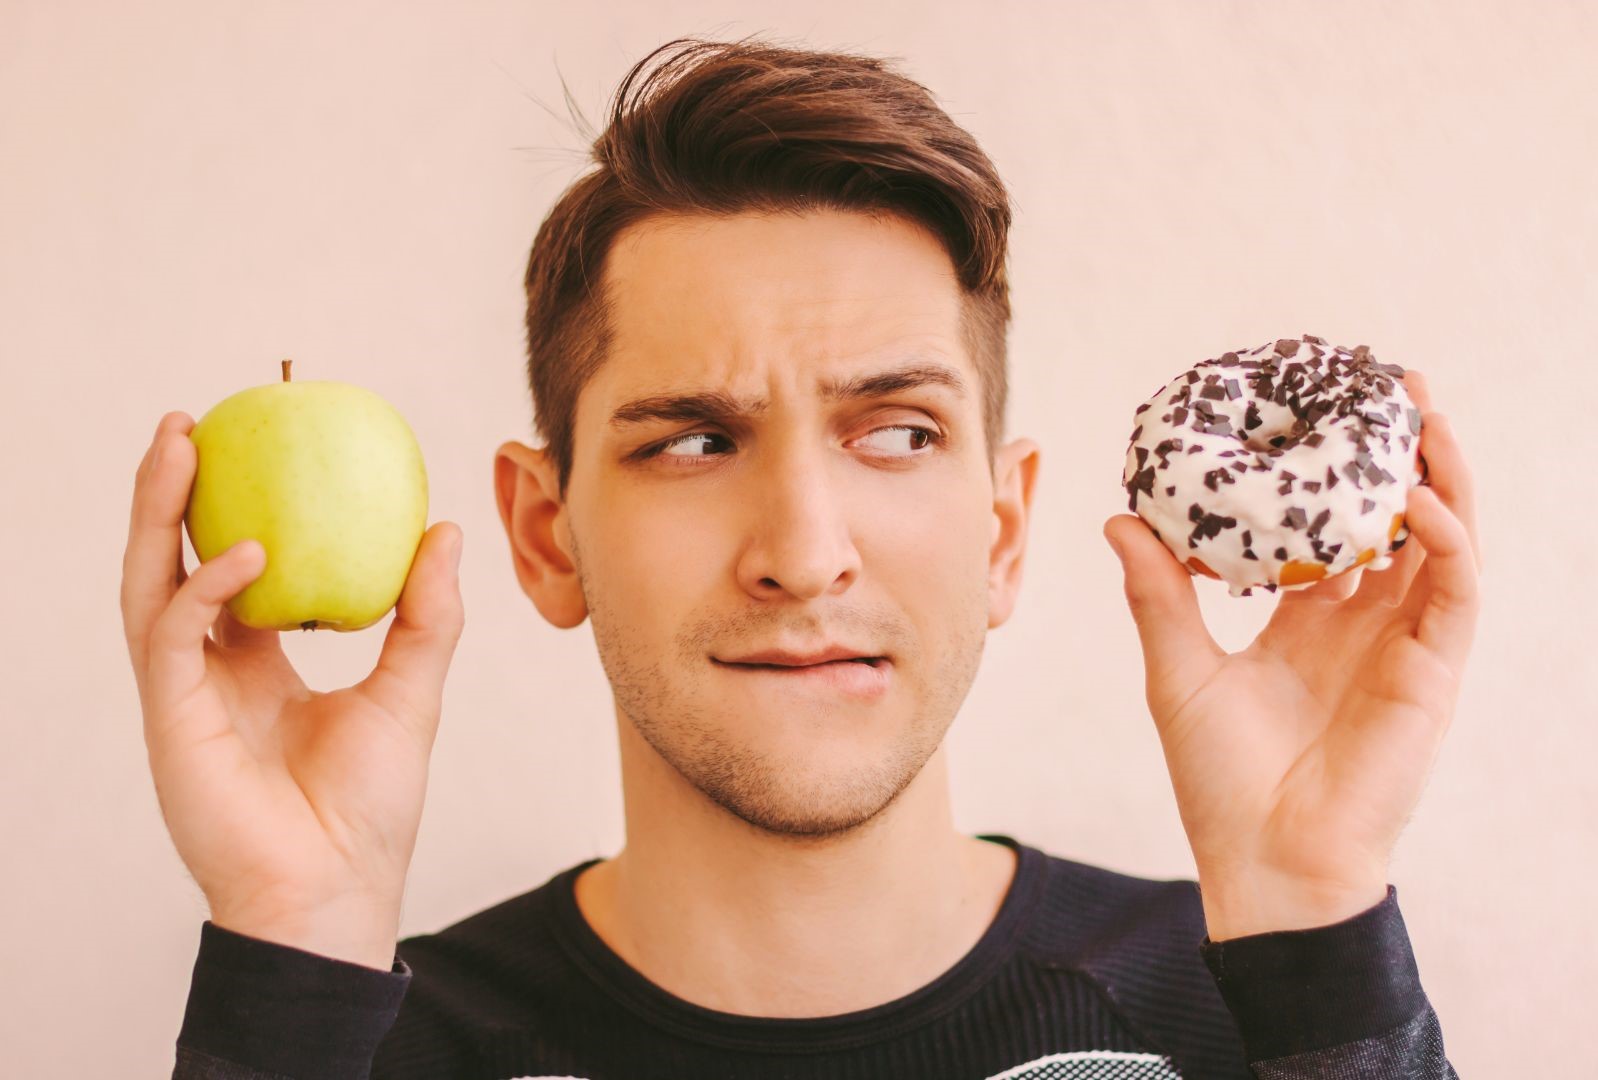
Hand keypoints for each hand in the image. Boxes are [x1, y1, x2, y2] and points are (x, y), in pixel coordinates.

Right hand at [121, 411, 465, 968]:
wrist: (340, 890)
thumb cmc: (372, 807)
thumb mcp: (412, 691)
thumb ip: (426, 613)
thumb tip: (444, 528)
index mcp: (255, 668)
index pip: (232, 573)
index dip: (232, 511)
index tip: (255, 448)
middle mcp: (210, 674)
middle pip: (172, 563)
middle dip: (169, 493)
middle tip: (191, 422)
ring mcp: (182, 696)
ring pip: (149, 584)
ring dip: (157, 514)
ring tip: (179, 444)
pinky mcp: (171, 720)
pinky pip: (171, 635)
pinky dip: (203, 587)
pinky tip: (245, 551)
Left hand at [1103, 370, 1480, 939]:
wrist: (1263, 860)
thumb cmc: (1218, 777)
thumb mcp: (1176, 668)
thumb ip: (1157, 593)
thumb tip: (1117, 518)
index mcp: (1305, 624)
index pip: (1328, 532)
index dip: (1327, 476)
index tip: (1312, 414)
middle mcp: (1360, 626)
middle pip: (1391, 522)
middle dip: (1395, 455)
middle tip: (1386, 385)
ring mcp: (1402, 647)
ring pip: (1439, 542)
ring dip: (1438, 476)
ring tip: (1420, 411)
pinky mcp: (1432, 674)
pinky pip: (1455, 593)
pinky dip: (1447, 541)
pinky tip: (1420, 500)